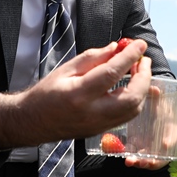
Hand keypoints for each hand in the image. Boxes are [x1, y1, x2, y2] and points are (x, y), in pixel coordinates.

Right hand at [0, 40, 152, 148]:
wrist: (33, 122)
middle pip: (131, 98)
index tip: (140, 45)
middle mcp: (91, 112)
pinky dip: (135, 99)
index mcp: (78, 94)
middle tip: (143, 60)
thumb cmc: (47, 92)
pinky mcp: (101, 131)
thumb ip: (93, 58)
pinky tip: (132, 86)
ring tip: (138, 70)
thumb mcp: (66, 69)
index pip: (112, 73)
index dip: (129, 57)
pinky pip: (127, 116)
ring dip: (142, 88)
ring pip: (134, 110)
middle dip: (144, 77)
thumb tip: (117, 48)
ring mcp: (98, 125)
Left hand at [124, 83, 176, 170]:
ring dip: (141, 163)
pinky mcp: (140, 151)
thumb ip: (156, 97)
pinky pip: (138, 159)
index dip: (170, 141)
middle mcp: (163, 143)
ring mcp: (152, 150)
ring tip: (130, 161)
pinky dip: (132, 160)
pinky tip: (125, 159)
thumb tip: (154, 88)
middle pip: (161, 155)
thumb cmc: (158, 110)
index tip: (166, 144)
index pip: (173, 137)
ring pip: (149, 161)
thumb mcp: (159, 103)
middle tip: (145, 161)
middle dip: (153, 160)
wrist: (153, 116)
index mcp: (171, 130)